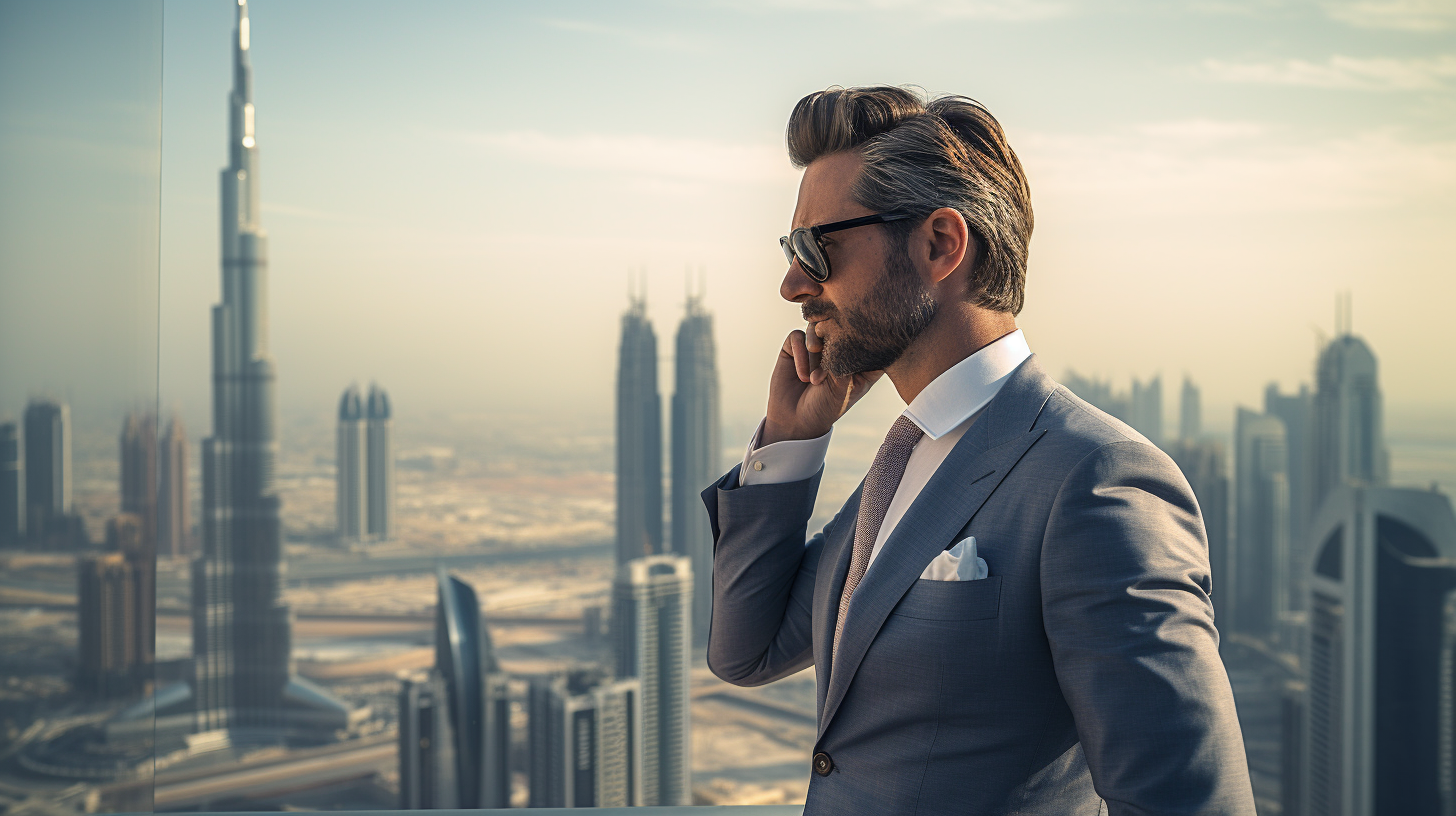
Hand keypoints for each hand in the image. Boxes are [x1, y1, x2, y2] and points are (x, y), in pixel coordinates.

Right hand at [762, 321, 882, 444]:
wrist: (795, 420)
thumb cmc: (826, 407)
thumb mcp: (844, 387)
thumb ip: (845, 360)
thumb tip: (841, 335)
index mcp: (859, 357)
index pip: (868, 337)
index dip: (865, 338)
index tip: (857, 355)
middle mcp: (838, 346)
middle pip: (840, 325)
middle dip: (835, 345)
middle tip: (830, 370)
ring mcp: (817, 344)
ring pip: (818, 327)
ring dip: (816, 352)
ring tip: (814, 379)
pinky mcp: (795, 345)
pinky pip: (798, 336)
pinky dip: (801, 355)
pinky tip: (803, 376)